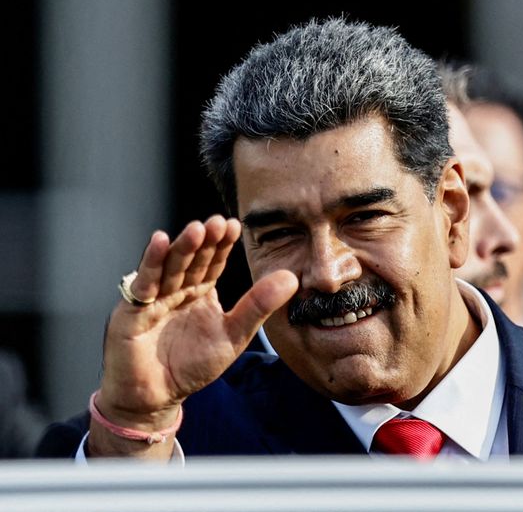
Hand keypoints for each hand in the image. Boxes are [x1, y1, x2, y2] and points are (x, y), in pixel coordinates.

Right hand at [96, 215, 296, 434]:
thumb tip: (292, 277)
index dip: (222, 245)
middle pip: (192, 259)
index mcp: (200, 291)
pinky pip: (142, 284)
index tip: (235, 226)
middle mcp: (177, 289)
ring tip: (197, 230)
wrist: (156, 397)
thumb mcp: (233, 335)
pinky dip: (150, 263)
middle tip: (218, 222)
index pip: (213, 262)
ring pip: (169, 267)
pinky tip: (159, 242)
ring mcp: (153, 297)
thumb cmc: (191, 366)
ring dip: (182, 248)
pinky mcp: (132, 311)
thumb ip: (259, 306)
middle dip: (204, 241)